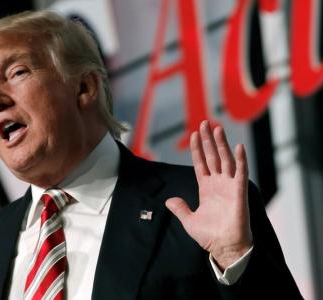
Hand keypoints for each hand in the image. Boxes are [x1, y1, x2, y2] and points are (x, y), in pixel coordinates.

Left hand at [166, 120, 252, 268]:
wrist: (224, 248)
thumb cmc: (209, 236)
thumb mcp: (189, 221)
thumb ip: (180, 208)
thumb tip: (169, 200)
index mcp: (206, 188)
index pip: (201, 163)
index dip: (197, 149)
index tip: (193, 135)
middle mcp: (218, 184)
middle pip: (212, 156)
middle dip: (208, 140)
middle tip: (204, 123)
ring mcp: (229, 186)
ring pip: (225, 160)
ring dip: (221, 144)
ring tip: (216, 128)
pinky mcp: (239, 192)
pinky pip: (241, 172)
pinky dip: (241, 159)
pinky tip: (238, 147)